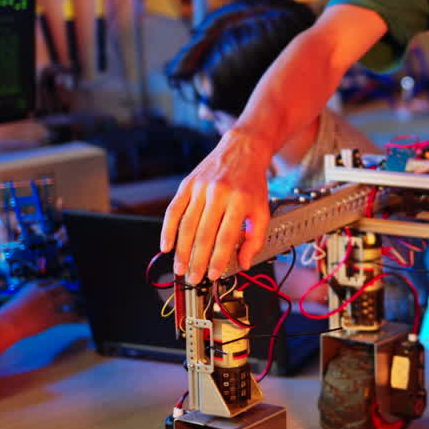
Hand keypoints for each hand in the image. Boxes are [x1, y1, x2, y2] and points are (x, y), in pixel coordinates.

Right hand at [0, 280, 80, 366]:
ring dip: (72, 302)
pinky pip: (69, 316)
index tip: (57, 291)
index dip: (55, 287)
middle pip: (61, 288)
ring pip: (68, 298)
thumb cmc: (5, 316)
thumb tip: (31, 304)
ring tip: (73, 307)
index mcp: (33, 286)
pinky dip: (75, 317)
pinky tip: (77, 319)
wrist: (5, 324)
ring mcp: (49, 305)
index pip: (49, 282)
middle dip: (65, 293)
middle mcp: (43, 293)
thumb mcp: (15, 300)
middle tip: (68, 299)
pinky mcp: (52, 318)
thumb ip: (26, 299)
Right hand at [161, 130, 271, 283]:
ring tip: (179, 268)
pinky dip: (167, 230)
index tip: (213, 275)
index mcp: (240, 201)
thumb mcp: (263, 208)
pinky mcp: (187, 184)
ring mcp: (200, 188)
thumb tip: (244, 263)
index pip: (226, 237)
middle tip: (192, 278)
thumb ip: (256, 238)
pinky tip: (166, 245)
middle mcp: (219, 193)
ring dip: (181, 250)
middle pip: (204, 234)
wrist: (243, 150)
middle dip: (196, 260)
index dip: (218, 259)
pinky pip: (173, 210)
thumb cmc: (252, 183)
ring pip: (186, 225)